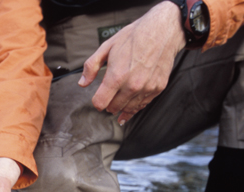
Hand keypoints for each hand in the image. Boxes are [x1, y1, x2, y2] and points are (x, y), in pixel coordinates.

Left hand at [78, 1, 186, 125]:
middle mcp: (132, 86)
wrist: (161, 31)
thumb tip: (82, 83)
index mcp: (117, 77)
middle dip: (109, 104)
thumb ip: (91, 67)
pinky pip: (143, 104)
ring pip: (129, 109)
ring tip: (119, 102)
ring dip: (122, 107)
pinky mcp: (157, 88)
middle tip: (109, 98)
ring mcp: (146, 88)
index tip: (97, 99)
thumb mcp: (106, 47)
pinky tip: (131, 103)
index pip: (100, 103)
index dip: (96, 102)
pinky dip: (136, 105)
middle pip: (114, 108)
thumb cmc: (134, 37)